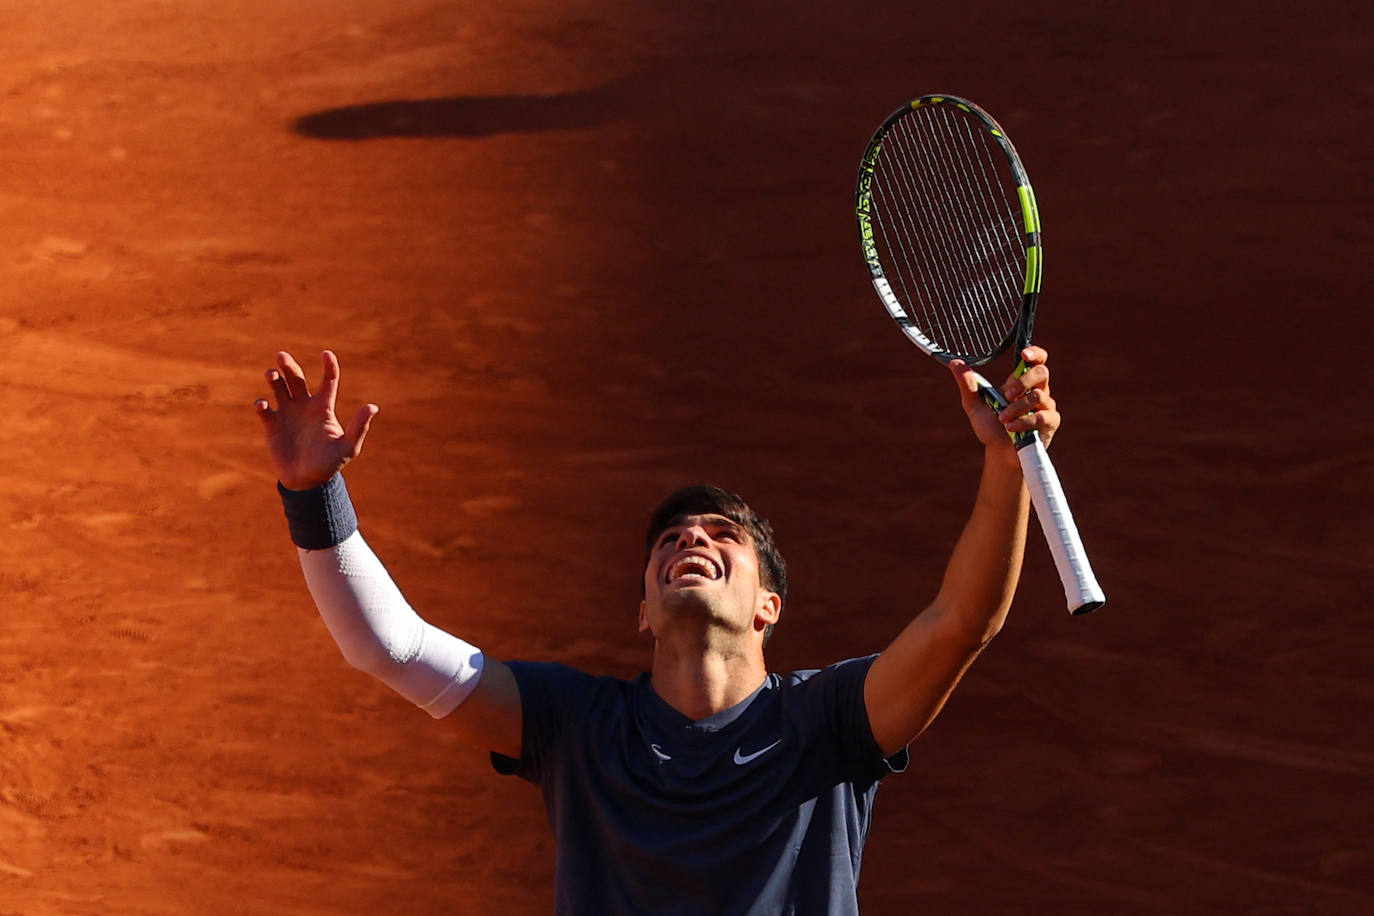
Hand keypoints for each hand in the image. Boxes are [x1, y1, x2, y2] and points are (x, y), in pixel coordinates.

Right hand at [254, 350, 377, 490]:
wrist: (307, 481)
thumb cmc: (330, 464)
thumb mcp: (348, 447)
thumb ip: (359, 427)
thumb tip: (373, 407)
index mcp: (323, 407)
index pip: (328, 380)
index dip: (328, 366)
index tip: (326, 353)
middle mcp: (304, 405)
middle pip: (296, 378)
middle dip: (289, 366)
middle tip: (281, 356)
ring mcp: (287, 414)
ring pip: (278, 388)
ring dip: (273, 379)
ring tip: (271, 374)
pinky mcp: (272, 425)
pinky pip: (264, 410)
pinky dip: (262, 405)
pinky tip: (263, 405)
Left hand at [949, 346, 1059, 457]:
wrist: (999, 453)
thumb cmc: (991, 427)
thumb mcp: (974, 405)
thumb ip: (967, 385)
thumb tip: (954, 363)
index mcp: (1020, 382)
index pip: (1036, 360)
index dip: (1034, 353)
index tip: (1024, 354)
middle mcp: (1037, 390)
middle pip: (1041, 372)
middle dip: (1022, 382)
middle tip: (1006, 395)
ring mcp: (1046, 406)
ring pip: (1037, 396)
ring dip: (1016, 408)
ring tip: (1002, 419)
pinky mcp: (1051, 422)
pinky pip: (1041, 416)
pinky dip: (1023, 422)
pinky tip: (1011, 428)